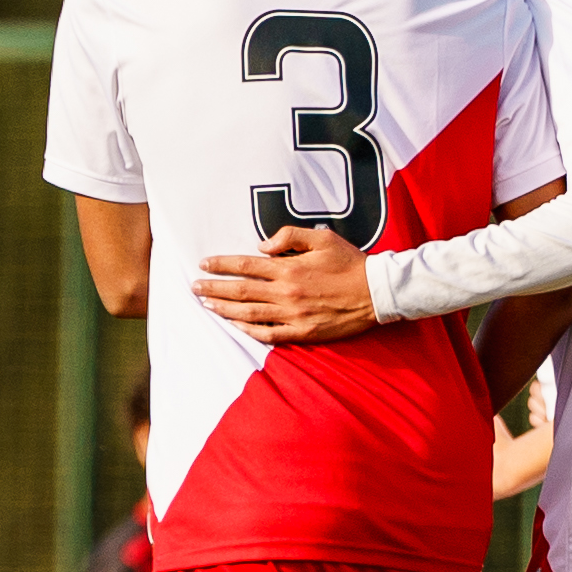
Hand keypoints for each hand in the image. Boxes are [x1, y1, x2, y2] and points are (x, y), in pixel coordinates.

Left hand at [194, 226, 376, 341]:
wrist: (377, 293)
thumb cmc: (351, 263)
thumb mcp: (322, 238)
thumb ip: (289, 236)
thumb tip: (262, 245)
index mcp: (289, 268)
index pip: (245, 265)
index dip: (221, 265)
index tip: (203, 264)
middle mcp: (286, 293)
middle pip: (240, 291)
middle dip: (213, 289)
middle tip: (194, 288)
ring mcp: (293, 315)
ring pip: (249, 314)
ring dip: (224, 310)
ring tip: (207, 306)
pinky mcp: (303, 332)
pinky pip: (269, 334)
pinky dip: (249, 331)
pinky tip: (236, 326)